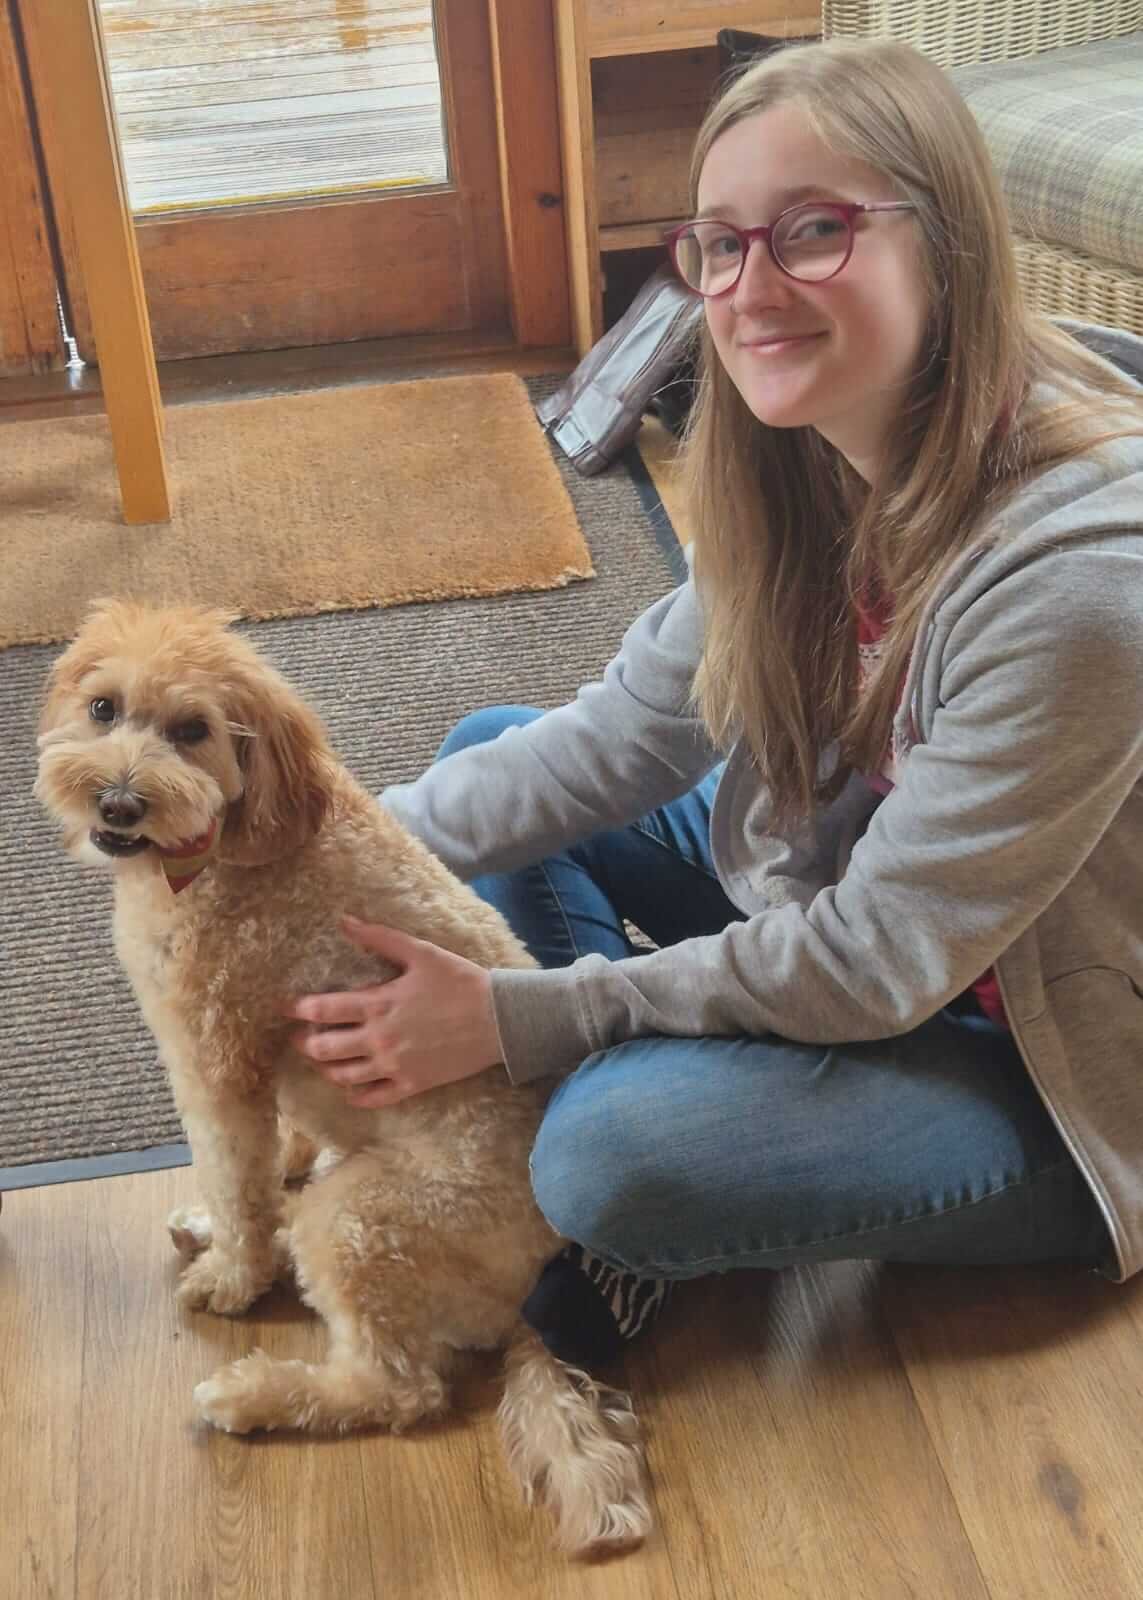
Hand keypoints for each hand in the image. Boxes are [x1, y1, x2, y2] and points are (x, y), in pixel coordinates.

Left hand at [280, 916, 503, 1107]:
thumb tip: (345, 922)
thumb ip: (379, 938)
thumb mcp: (420, 953)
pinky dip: (356, 1096)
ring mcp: (395, 1066)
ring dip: (326, 1068)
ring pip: (344, 1075)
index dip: (299, 1009)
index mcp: (379, 1004)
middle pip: (326, 1048)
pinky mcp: (412, 1085)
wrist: (498, 1019)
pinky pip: (374, 1097)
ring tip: (321, 1061)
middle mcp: (380, 1039)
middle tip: (300, 1037)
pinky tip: (350, 1090)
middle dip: (306, 1042)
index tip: (285, 1008)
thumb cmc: (460, 981)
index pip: (324, 1009)